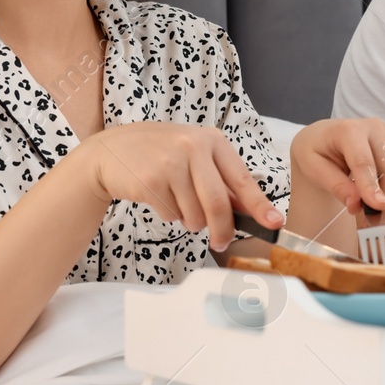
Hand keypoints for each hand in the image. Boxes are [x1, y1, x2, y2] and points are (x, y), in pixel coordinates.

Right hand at [74, 122, 283, 250]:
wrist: (110, 151)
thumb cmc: (159, 155)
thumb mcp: (194, 157)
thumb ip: (222, 181)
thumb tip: (254, 212)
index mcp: (213, 140)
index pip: (242, 180)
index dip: (260, 206)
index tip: (274, 223)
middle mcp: (194, 146)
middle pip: (218, 204)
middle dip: (222, 230)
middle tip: (220, 243)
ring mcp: (171, 161)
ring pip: (194, 214)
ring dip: (190, 220)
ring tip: (176, 201)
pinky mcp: (151, 179)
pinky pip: (172, 214)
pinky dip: (169, 214)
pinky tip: (158, 195)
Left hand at [290, 118, 384, 215]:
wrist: (323, 136)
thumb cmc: (316, 152)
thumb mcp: (314, 169)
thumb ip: (336, 186)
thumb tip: (357, 205)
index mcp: (348, 129)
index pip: (363, 162)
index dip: (372, 187)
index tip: (380, 208)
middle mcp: (373, 126)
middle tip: (374, 222)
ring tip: (372, 211)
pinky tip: (376, 190)